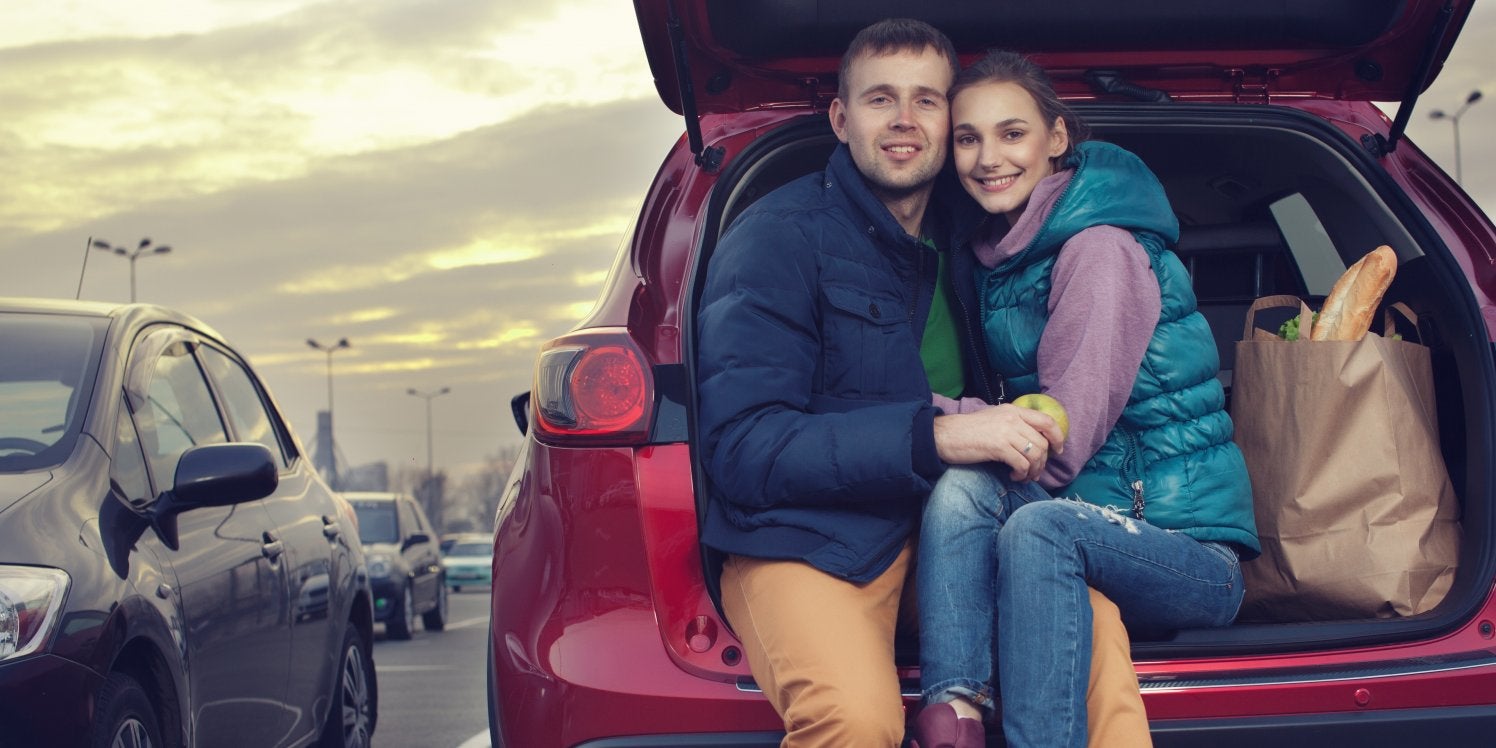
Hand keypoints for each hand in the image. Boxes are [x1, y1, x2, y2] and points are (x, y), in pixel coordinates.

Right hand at [933, 403, 1064, 481]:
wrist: (944, 434)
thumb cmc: (966, 431)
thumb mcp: (993, 419)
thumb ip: (1011, 424)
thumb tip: (1030, 441)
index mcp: (1012, 410)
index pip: (1046, 420)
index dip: (1057, 436)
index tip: (1057, 450)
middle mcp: (1012, 418)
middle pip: (1042, 442)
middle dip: (1043, 462)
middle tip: (1035, 472)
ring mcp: (1006, 431)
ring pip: (1035, 454)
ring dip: (1033, 470)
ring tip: (1024, 476)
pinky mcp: (998, 446)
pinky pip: (1022, 464)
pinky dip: (1022, 473)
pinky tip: (1013, 475)